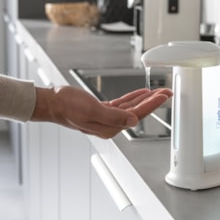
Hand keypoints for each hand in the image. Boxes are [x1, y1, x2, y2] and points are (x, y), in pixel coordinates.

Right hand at [32, 85, 171, 138]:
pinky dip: (132, 98)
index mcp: (109, 128)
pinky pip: (122, 105)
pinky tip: (140, 94)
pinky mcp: (102, 111)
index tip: (164, 96)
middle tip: (167, 92)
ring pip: (131, 108)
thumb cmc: (67, 106)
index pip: (137, 115)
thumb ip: (114, 117)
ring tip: (158, 92)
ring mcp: (106, 118)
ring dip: (145, 99)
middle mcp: (110, 125)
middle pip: (137, 112)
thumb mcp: (91, 110)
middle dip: (153, 101)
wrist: (52, 103)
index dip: (152, 104)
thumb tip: (133, 120)